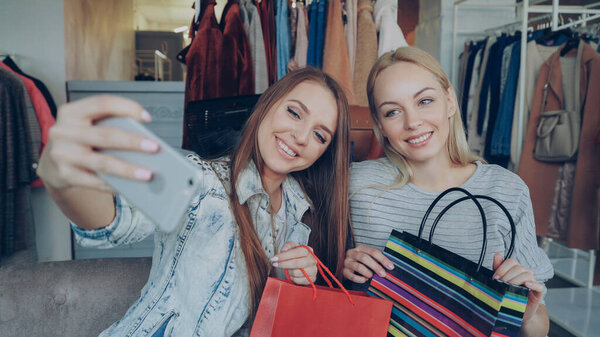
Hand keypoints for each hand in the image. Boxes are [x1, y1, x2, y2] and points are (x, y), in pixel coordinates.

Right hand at [37, 95, 159, 190]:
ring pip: (102, 162)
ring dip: (128, 169)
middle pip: (105, 135)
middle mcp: (63, 131)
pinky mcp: (64, 175)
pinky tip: (131, 186)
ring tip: (147, 174)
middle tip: (154, 147)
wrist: (52, 163)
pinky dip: (115, 184)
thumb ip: (108, 125)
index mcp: (71, 112)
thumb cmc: (78, 140)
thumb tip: (143, 140)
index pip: (102, 104)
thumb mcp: (86, 125)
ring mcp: (61, 154)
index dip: (127, 108)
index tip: (147, 118)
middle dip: (133, 142)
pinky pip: (95, 181)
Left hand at [271, 242, 316, 284]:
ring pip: (296, 272)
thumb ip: (288, 246)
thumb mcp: (292, 248)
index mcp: (308, 251)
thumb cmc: (296, 257)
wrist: (303, 267)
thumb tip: (284, 250)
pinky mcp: (312, 279)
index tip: (275, 258)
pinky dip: (292, 278)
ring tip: (287, 269)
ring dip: (288, 271)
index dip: (285, 255)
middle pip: (297, 263)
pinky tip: (292, 274)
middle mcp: (312, 260)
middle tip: (275, 264)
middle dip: (284, 264)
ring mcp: (313, 270)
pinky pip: (297, 280)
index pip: (298, 252)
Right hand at [343, 244, 394, 282]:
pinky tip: (364, 280)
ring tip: (371, 277)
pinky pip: (352, 276)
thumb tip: (390, 267)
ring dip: (367, 273)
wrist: (347, 267)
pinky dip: (360, 279)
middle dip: (376, 267)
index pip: (373, 252)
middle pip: (364, 258)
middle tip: (383, 274)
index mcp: (360, 248)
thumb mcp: (369, 258)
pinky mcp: (343, 271)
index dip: (383, 259)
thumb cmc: (361, 262)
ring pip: (358, 267)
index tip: (391, 267)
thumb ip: (377, 260)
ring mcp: (346, 262)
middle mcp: (352, 253)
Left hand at [492, 253, 544, 322]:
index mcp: (516, 269)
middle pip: (518, 268)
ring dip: (516, 280)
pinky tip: (526, 285)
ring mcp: (533, 282)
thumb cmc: (509, 295)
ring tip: (508, 286)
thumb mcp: (501, 282)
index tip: (495, 278)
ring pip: (527, 274)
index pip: (511, 261)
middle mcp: (526, 273)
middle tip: (500, 284)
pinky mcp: (539, 292)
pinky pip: (539, 286)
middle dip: (507, 275)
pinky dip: (533, 284)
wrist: (518, 312)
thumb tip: (497, 254)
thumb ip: (498, 268)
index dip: (502, 268)